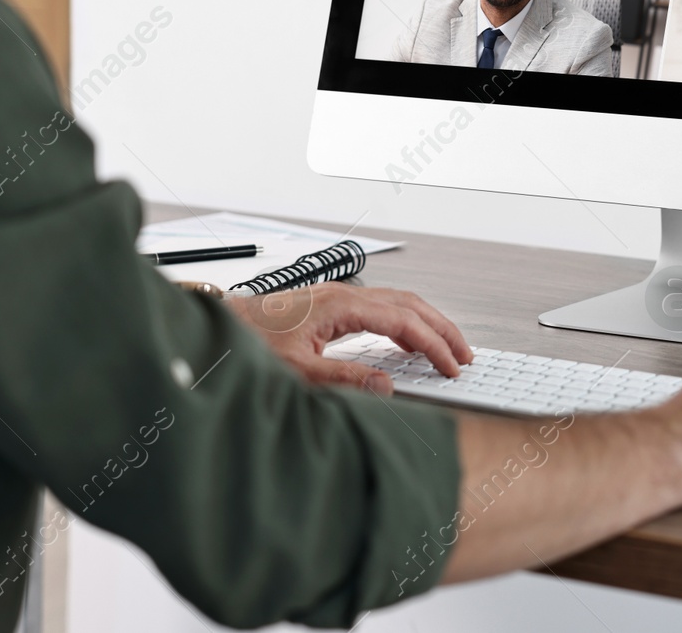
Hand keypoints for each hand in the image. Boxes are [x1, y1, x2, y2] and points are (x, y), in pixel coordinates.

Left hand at [223, 282, 471, 394]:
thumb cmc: (248, 344)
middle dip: (441, 328)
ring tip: (447, 347)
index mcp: (340, 305)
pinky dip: (405, 322)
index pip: (403, 321)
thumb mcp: (297, 371)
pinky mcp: (329, 306)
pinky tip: (407, 342)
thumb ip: (344, 379)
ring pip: (397, 302)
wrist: (216, 329)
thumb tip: (387, 385)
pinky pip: (381, 307)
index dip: (433, 344)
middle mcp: (342, 295)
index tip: (452, 366)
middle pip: (409, 304)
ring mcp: (337, 297)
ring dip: (426, 322)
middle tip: (465, 354)